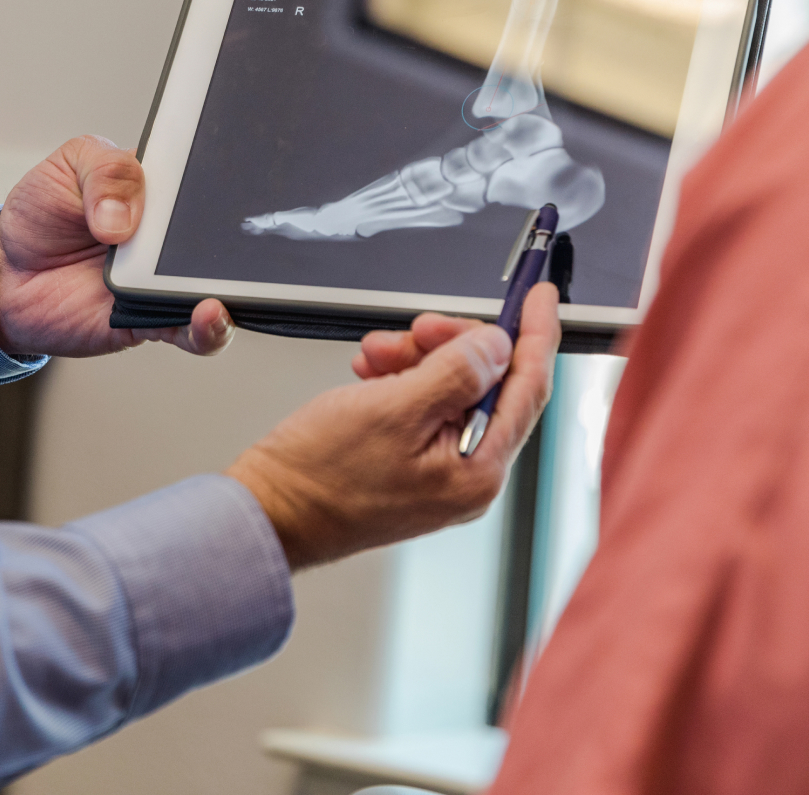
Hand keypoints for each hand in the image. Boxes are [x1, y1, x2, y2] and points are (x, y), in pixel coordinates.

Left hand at [0, 135, 233, 357]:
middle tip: (212, 239)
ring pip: (219, 286)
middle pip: (221, 236)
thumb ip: (107, 173)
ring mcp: (166, 280)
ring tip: (218, 286)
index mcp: (162, 189)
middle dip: (232, 238)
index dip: (225, 181)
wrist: (5, 276)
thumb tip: (126, 219)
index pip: (209, 181)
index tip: (229, 184)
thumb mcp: (68, 168)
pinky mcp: (154, 320)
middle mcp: (172, 237)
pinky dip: (211, 329)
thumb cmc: (42, 215)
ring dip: (230, 287)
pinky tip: (210, 316)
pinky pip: (194, 332)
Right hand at [227, 284, 560, 569]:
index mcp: (478, 470)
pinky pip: (423, 404)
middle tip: (418, 328)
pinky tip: (373, 373)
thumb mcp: (394, 408)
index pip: (528, 388)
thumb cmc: (319, 477)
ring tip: (377, 355)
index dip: (535, 334)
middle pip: (488, 384)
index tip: (540, 296)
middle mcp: (468, 475)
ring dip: (418, 358)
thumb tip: (498, 345)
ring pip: (452, 387)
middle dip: (453, 344)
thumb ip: (456, 372)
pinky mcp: (412, 463)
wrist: (268, 513)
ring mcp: (440, 471)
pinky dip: (401, 378)